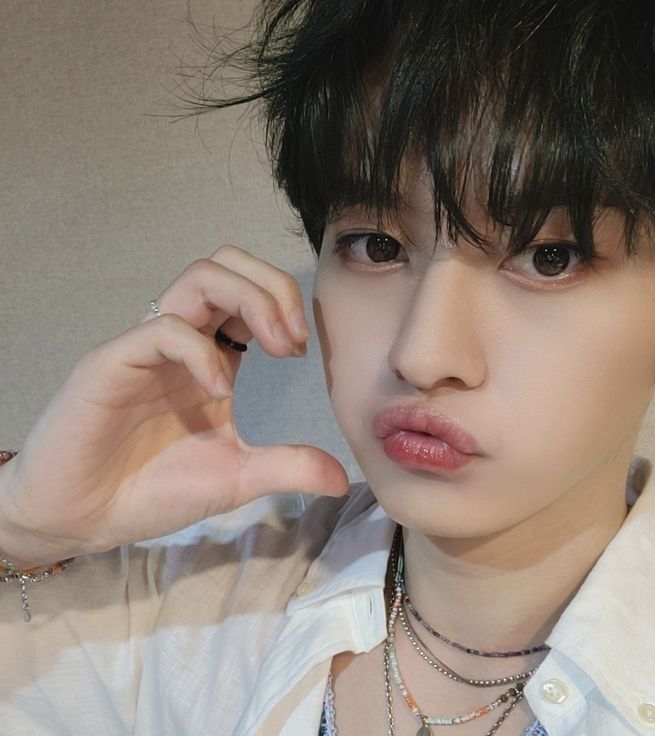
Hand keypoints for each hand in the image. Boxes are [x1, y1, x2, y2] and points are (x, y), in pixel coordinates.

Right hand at [0, 246, 348, 566]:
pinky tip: (219, 389)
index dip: (284, 305)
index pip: (250, 294)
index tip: (302, 349)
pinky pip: (163, 328)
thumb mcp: (236, 477)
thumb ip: (287, 467)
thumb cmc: (151, 489)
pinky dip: (202, 351)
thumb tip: (342, 477)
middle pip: (227, 265)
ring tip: (275, 347)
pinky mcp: (113, 361)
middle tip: (294, 339)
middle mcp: (182, 340)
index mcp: (210, 357)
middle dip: (274, 287)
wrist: (84, 518)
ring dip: (250, 299)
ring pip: (198, 277)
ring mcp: (148, 346)